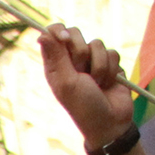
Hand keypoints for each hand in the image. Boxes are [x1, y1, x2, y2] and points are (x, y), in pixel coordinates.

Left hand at [38, 24, 133, 150]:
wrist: (110, 123)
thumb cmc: (84, 107)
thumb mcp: (67, 82)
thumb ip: (57, 56)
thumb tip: (41, 35)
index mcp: (56, 64)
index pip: (53, 34)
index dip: (59, 32)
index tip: (65, 38)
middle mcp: (72, 60)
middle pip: (75, 33)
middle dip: (81, 51)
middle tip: (81, 71)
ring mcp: (92, 61)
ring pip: (97, 43)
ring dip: (99, 66)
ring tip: (97, 84)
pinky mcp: (110, 64)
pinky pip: (112, 52)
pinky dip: (111, 69)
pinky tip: (109, 84)